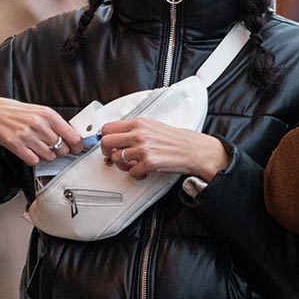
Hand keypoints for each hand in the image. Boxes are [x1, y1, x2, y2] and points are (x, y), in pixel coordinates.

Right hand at [0, 97, 82, 166]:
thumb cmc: (18, 113)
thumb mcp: (40, 111)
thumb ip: (56, 123)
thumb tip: (73, 136)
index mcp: (48, 114)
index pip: (72, 135)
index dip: (77, 145)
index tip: (77, 148)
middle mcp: (39, 124)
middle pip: (61, 148)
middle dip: (60, 150)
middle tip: (54, 147)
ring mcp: (27, 135)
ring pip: (49, 156)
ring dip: (46, 155)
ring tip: (39, 147)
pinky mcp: (16, 145)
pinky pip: (34, 161)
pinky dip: (33, 159)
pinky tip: (29, 151)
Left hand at [99, 118, 230, 181]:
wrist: (194, 150)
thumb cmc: (176, 139)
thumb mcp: (153, 126)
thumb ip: (135, 129)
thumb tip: (118, 136)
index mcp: (139, 123)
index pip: (108, 128)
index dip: (104, 138)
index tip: (108, 145)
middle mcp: (139, 134)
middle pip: (106, 142)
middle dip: (106, 152)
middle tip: (114, 157)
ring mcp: (143, 148)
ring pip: (116, 159)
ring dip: (123, 166)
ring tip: (133, 165)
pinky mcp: (149, 162)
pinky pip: (131, 172)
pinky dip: (136, 175)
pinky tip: (143, 172)